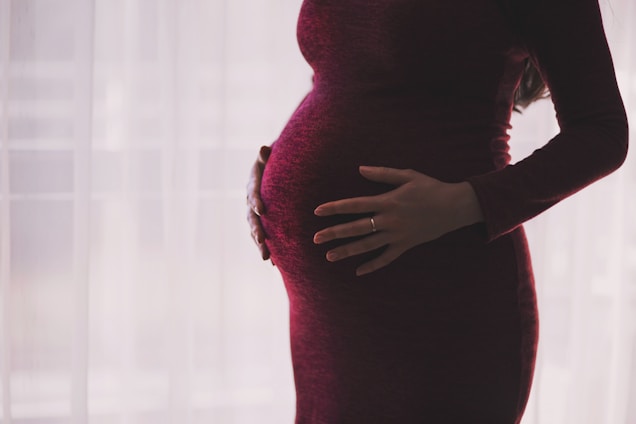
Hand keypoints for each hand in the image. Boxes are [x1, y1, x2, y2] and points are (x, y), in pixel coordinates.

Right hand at [246, 145, 273, 263]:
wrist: (275, 170)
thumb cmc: (274, 161)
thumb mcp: (270, 156)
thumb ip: (267, 155)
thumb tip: (264, 148)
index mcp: (252, 185)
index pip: (252, 193)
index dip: (255, 201)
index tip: (261, 210)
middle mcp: (251, 202)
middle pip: (251, 218)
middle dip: (257, 230)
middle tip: (262, 241)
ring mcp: (255, 214)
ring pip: (255, 231)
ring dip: (261, 245)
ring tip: (267, 258)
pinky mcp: (263, 223)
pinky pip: (264, 237)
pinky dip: (269, 249)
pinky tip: (275, 264)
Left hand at [313, 166, 482, 275]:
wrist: (455, 206)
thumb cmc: (430, 187)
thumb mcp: (407, 175)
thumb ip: (382, 174)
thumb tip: (360, 169)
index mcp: (387, 201)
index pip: (354, 205)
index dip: (335, 208)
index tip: (318, 211)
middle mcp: (389, 220)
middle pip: (356, 228)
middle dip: (334, 233)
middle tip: (315, 239)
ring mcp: (397, 235)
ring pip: (367, 245)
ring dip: (347, 251)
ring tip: (329, 256)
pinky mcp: (406, 245)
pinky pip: (387, 258)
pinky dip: (373, 265)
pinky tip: (359, 272)